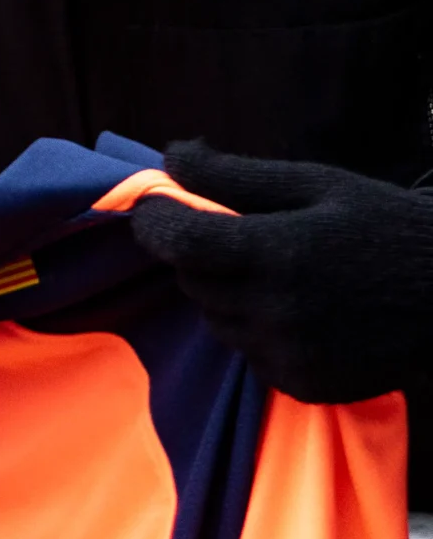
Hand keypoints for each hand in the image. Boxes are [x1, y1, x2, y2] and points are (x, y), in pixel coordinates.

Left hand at [131, 141, 432, 403]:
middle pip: (192, 281)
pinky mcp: (299, 383)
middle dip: (199, 254)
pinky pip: (247, 352)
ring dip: (226, 294)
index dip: (154, 223)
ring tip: (284, 273)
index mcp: (280, 251)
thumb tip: (169, 155)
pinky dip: (256, 330)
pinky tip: (303, 311)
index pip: (180, 243)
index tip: (152, 209)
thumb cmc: (387, 227)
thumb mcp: (319, 186)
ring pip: (214, 319)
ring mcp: (287, 353)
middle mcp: (277, 309)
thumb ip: (236, 175)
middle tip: (240, 236)